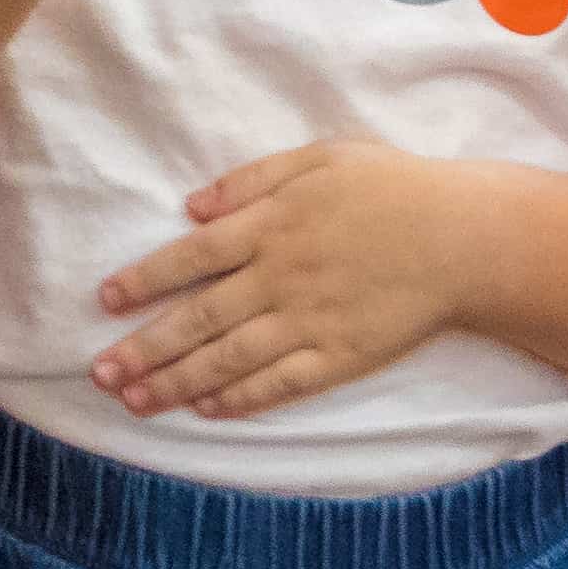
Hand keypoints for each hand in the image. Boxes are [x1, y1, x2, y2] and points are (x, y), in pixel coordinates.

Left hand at [86, 140, 484, 419]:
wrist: (467, 237)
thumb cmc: (394, 189)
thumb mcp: (321, 158)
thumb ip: (252, 180)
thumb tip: (192, 207)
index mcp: (271, 226)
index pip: (190, 258)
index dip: (144, 281)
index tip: (106, 301)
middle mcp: (280, 278)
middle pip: (197, 318)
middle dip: (144, 348)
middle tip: (100, 373)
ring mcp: (310, 322)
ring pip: (229, 359)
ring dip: (176, 382)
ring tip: (134, 400)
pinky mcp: (341, 356)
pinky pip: (280, 384)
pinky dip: (240, 400)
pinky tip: (206, 410)